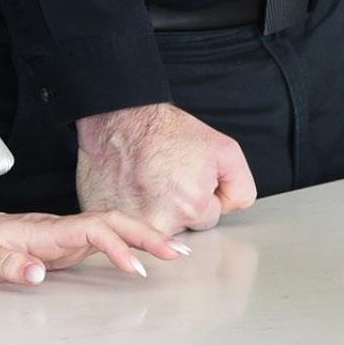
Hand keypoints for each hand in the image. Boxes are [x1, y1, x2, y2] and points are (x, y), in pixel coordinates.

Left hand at [0, 190, 187, 286]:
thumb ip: (5, 265)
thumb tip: (37, 273)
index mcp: (45, 231)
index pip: (91, 230)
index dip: (116, 245)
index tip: (136, 268)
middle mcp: (63, 229)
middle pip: (113, 221)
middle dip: (145, 234)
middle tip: (178, 252)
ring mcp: (69, 236)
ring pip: (115, 228)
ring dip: (145, 237)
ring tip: (177, 252)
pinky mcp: (71, 245)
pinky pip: (108, 240)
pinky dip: (132, 245)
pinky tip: (150, 255)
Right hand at [74, 101, 256, 230]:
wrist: (120, 117)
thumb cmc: (167, 130)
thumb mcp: (225, 150)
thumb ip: (241, 187)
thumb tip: (230, 208)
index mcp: (191, 207)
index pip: (208, 217)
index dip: (201, 193)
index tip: (187, 175)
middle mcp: (158, 222)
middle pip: (182, 227)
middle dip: (179, 206)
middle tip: (166, 176)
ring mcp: (128, 223)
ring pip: (155, 228)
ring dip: (154, 209)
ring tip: (147, 179)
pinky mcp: (103, 218)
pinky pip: (125, 226)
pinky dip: (128, 208)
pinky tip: (129, 185)